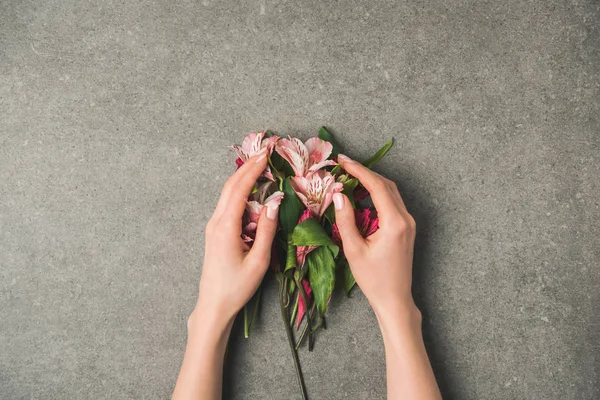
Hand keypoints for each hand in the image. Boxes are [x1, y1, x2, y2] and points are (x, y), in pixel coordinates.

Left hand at [193, 148, 278, 326]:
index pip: (239, 189)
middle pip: (230, 186)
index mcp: (225, 227)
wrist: (213, 305)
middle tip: (264, 151)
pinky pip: (227, 205)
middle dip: (247, 167)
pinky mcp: (215, 232)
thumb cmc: (237, 287)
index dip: (253, 169)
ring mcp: (213, 226)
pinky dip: (239, 191)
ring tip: (260, 165)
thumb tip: (275, 202)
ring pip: (227, 194)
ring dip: (243, 177)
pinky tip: (251, 189)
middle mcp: (216, 222)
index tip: (266, 153)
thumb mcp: (258, 261)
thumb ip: (266, 230)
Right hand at [332, 154, 417, 319]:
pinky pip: (392, 202)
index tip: (342, 160)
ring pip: (390, 192)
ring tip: (349, 176)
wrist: (395, 299)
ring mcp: (408, 223)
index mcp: (394, 222)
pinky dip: (376, 193)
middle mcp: (406, 219)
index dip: (358, 170)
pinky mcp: (406, 228)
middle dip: (364, 172)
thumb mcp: (354, 250)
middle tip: (343, 164)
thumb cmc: (373, 279)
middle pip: (386, 185)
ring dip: (371, 181)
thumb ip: (346, 220)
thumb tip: (339, 194)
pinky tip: (361, 194)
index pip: (377, 186)